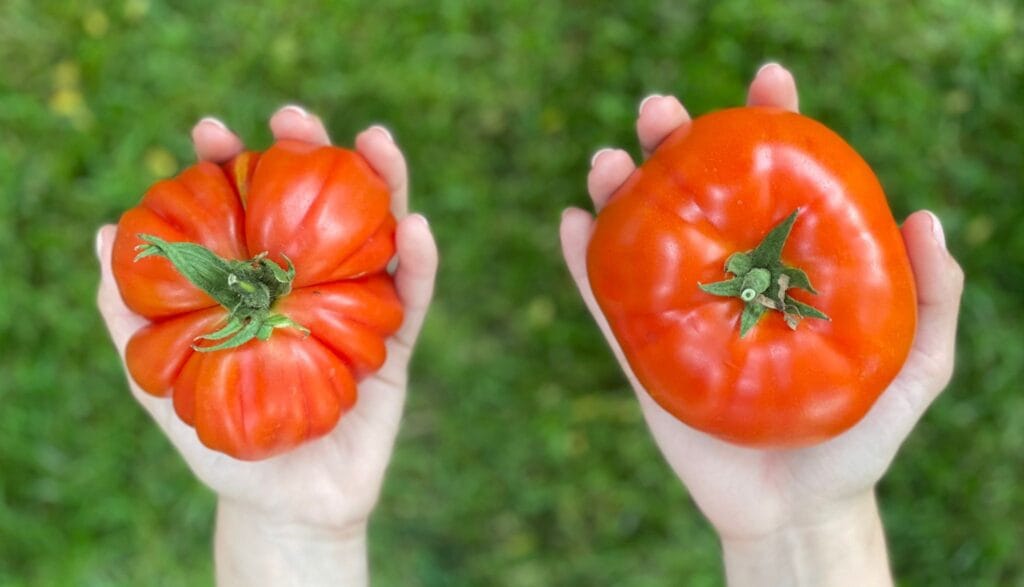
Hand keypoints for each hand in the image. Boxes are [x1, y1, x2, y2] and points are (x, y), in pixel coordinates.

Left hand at [97, 106, 437, 585]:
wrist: (281, 506)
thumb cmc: (222, 442)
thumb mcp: (161, 380)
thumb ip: (130, 317)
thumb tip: (104, 236)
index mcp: (260, 280)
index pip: (250, 209)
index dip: (233, 166)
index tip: (211, 133)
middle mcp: (311, 282)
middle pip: (318, 204)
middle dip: (309, 153)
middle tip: (294, 116)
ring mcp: (358, 309)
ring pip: (377, 233)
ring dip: (383, 182)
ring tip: (375, 139)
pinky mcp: (397, 347)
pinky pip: (414, 296)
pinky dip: (420, 260)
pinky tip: (415, 224)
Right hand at [560, 64, 962, 584]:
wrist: (796, 511)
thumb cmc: (859, 441)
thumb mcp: (916, 369)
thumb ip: (932, 300)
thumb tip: (921, 218)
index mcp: (787, 264)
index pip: (777, 179)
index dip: (771, 123)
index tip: (768, 81)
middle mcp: (730, 274)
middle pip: (696, 193)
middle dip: (676, 141)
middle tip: (661, 111)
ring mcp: (682, 310)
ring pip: (642, 235)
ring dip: (619, 188)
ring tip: (609, 159)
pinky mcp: (642, 353)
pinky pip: (605, 301)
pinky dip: (584, 260)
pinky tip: (574, 221)